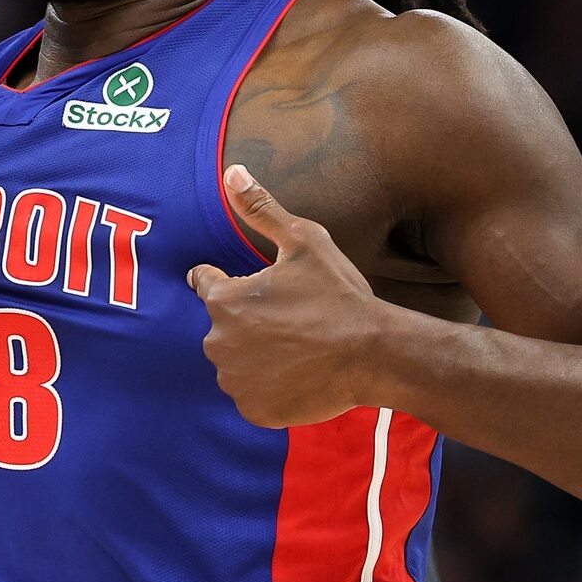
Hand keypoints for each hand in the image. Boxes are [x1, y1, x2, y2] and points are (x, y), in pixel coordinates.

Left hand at [188, 164, 385, 426]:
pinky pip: (251, 394)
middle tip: (291, 318)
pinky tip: (299, 373)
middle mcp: (218, 343)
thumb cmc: (340, 296)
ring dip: (255, 354)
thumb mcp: (304, 241)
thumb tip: (232, 172)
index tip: (263, 287)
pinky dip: (268, 386)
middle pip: (221, 325)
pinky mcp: (254, 410)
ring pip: (235, 361)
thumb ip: (261, 209)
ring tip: (297, 346)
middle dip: (246, 320)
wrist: (376, 355)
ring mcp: (235, 381)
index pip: (205, 282)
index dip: (231, 279)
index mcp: (224, 300)